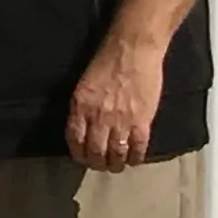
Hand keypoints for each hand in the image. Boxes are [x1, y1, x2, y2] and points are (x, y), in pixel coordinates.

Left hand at [65, 32, 166, 172]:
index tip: (83, 158)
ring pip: (116, 154)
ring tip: (117, 165)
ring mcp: (121, 121)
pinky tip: (134, 159)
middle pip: (95, 151)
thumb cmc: (106, 63)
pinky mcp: (142, 121)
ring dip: (116, 164)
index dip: (79, 154)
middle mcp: (99, 118)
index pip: (75, 140)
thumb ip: (83, 108)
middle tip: (101, 165)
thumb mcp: (84, 86)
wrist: (132, 51)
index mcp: (80, 107)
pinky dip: (136, 158)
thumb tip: (84, 127)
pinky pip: (138, 147)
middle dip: (97, 163)